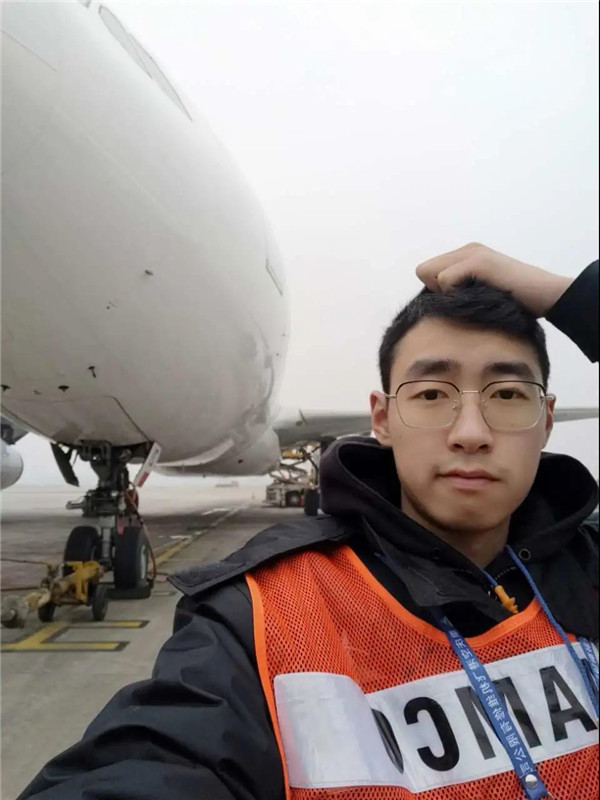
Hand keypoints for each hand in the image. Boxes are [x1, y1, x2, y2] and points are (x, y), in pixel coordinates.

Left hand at [416, 243, 572, 317]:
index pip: (427, 271)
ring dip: (448, 294)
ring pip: (431, 275)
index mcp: (466, 255)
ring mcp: (472, 252)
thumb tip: (431, 303)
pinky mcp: (478, 261)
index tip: (460, 301)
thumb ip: (458, 291)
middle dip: (437, 292)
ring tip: (474, 299)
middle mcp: (467, 249)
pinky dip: (456, 295)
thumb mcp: (480, 294)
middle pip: (423, 271)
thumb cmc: (515, 303)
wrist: (547, 296)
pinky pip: (445, 281)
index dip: (437, 291)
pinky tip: (479, 298)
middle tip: (464, 301)